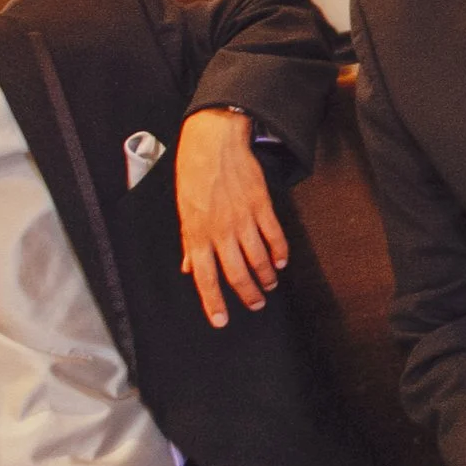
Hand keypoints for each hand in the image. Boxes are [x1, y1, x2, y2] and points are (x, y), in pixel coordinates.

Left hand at [175, 107, 286, 326]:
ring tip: (270, 285)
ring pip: (258, 259)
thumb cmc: (194, 176)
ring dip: (266, 277)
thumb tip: (190, 267)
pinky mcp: (261, 206)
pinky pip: (274, 236)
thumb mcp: (184, 212)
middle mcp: (220, 231)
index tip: (221, 320)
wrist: (214, 144)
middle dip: (248, 294)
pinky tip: (281, 261)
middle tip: (256, 304)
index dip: (214, 302)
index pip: (205, 278)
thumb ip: (190, 243)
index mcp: (198, 234)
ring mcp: (243, 219)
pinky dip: (280, 252)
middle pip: (237, 273)